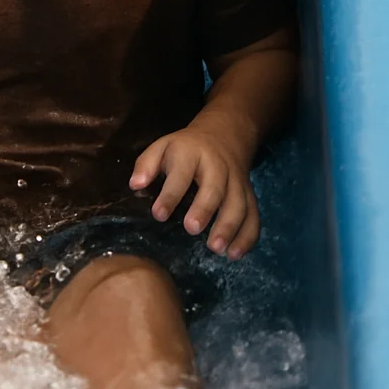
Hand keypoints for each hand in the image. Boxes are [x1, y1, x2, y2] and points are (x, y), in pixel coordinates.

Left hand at [130, 118, 259, 259]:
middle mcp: (218, 167)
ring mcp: (237, 181)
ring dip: (230, 226)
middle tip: (192, 229)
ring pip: (239, 203)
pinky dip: (248, 235)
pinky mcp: (249, 194)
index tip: (159, 215)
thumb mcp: (163, 146)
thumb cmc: (185, 149)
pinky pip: (253, 214)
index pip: (182, 173)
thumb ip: (147, 164)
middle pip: (215, 188)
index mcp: (192, 154)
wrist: (224, 134)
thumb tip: (135, 185)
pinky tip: (235, 254)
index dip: (171, 194)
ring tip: (216, 249)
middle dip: (205, 208)